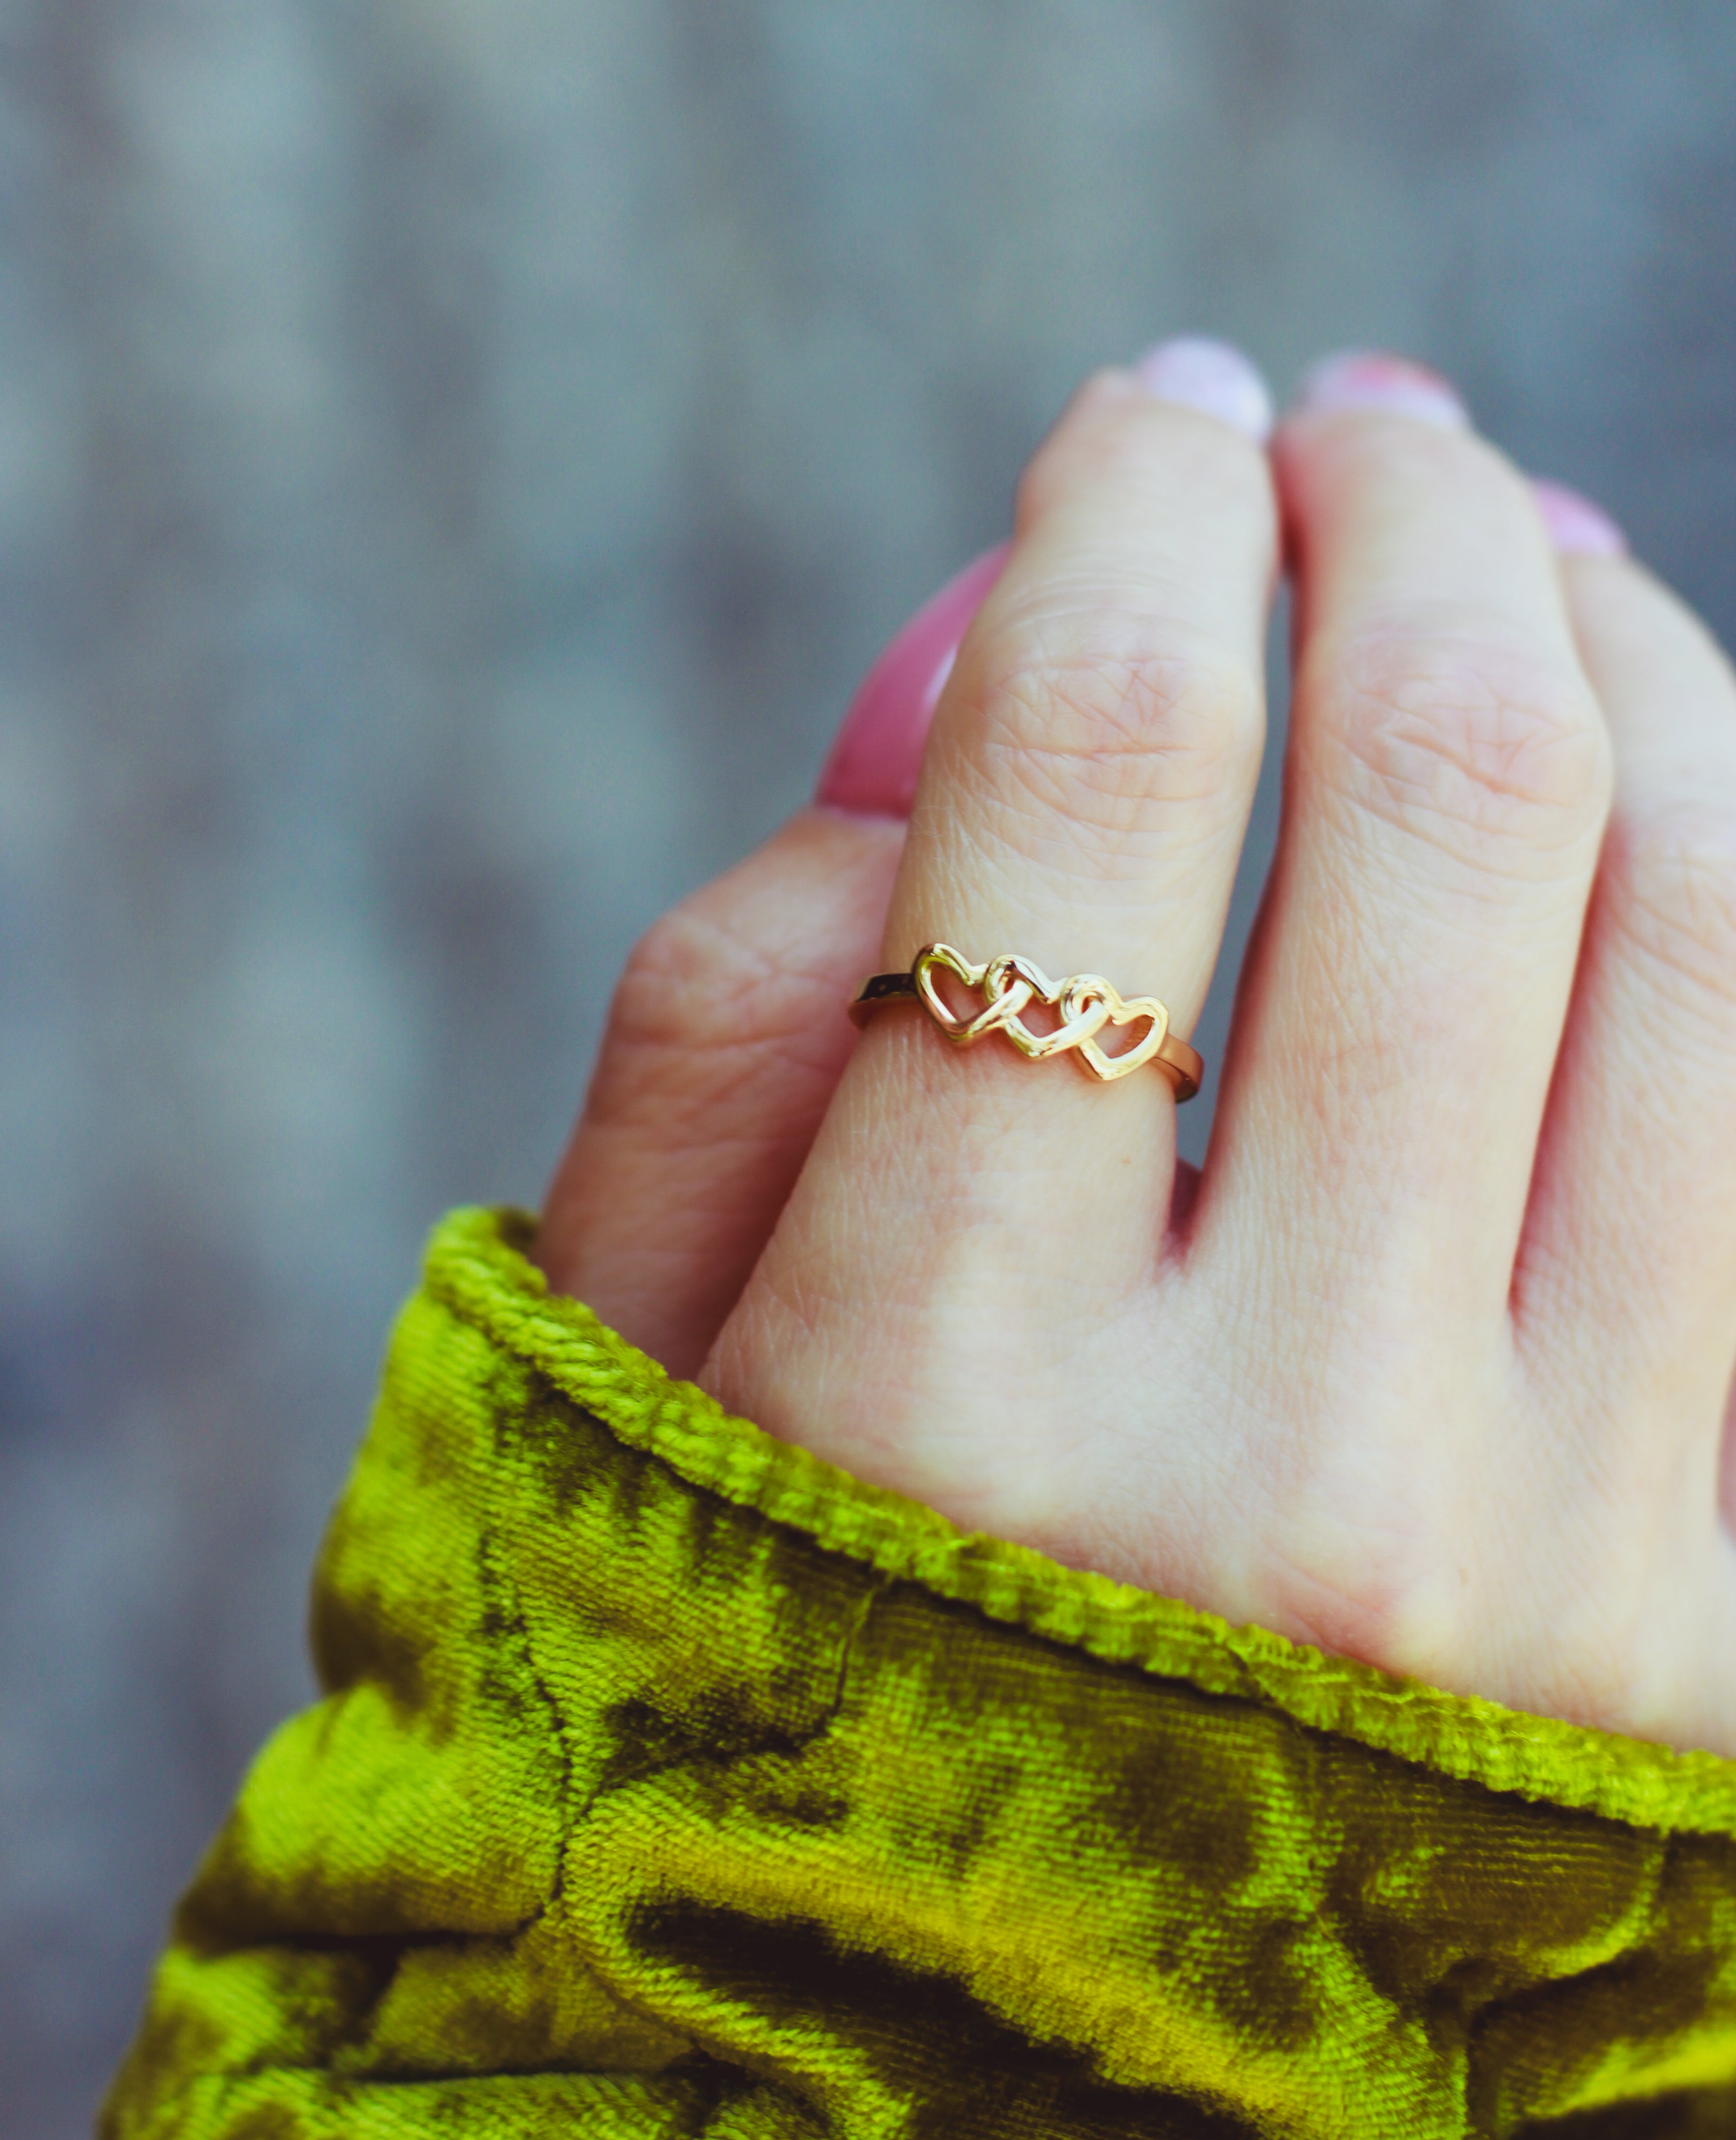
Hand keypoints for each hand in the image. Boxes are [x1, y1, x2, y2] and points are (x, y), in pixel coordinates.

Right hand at [535, 342, 1735, 1755]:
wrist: (949, 2076)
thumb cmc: (731, 1661)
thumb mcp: (616, 1358)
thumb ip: (721, 1022)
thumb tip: (934, 738)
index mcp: (940, 1392)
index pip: (1093, 767)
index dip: (1136, 511)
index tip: (1151, 417)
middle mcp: (1297, 1486)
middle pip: (1455, 802)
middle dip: (1410, 523)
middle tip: (1357, 431)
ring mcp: (1575, 1581)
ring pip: (1718, 935)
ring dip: (1634, 659)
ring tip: (1529, 558)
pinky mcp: (1726, 1641)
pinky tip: (1656, 792)